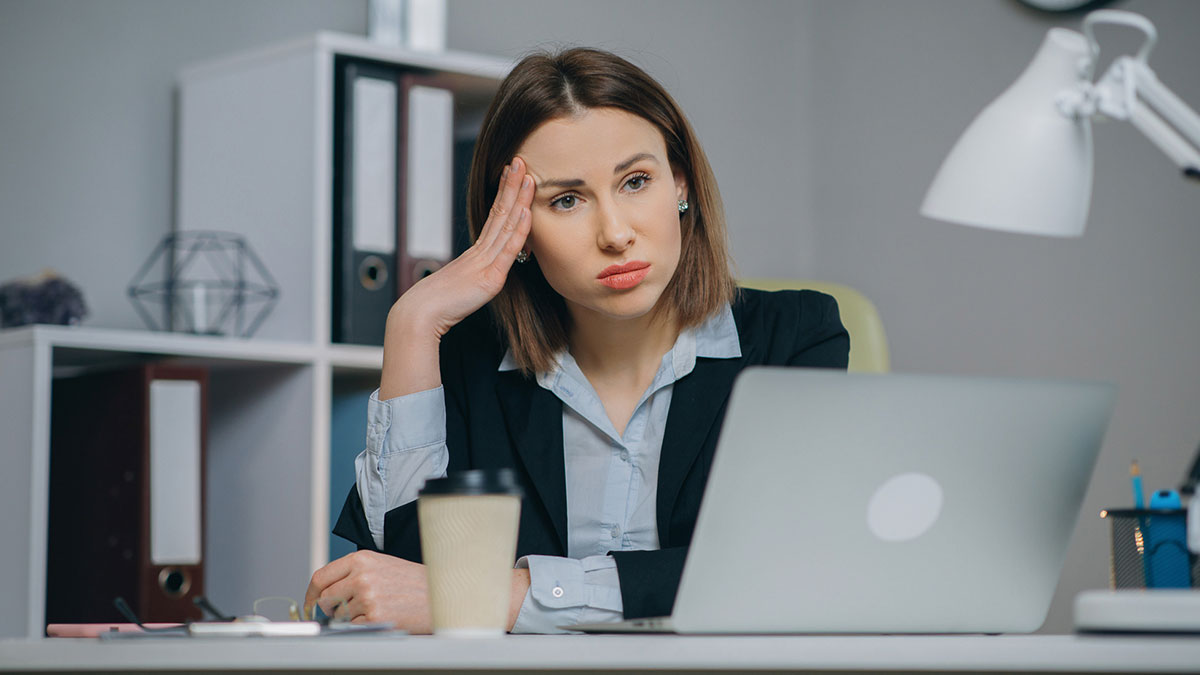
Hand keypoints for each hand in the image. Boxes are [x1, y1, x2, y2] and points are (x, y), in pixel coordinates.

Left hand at [304, 551, 533, 633]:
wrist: (442, 593)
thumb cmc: (415, 582)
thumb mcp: (383, 565)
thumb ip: (354, 573)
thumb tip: (326, 592)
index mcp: (361, 559)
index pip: (320, 577)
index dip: (311, 594)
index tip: (311, 603)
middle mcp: (361, 575)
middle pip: (325, 599)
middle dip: (330, 610)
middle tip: (347, 612)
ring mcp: (368, 597)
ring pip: (338, 616)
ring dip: (350, 619)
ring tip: (375, 610)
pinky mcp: (375, 617)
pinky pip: (353, 628)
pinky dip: (363, 627)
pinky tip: (381, 618)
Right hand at [394, 157, 535, 338]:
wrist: (420, 315)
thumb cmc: (435, 306)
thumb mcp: (460, 287)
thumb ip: (472, 278)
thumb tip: (478, 275)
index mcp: (474, 254)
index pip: (493, 218)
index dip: (504, 194)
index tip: (511, 173)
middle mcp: (480, 253)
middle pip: (500, 213)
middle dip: (511, 186)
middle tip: (520, 161)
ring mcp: (485, 263)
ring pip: (506, 225)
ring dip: (518, 200)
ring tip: (527, 177)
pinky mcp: (490, 278)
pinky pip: (507, 251)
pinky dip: (519, 230)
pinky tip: (526, 212)